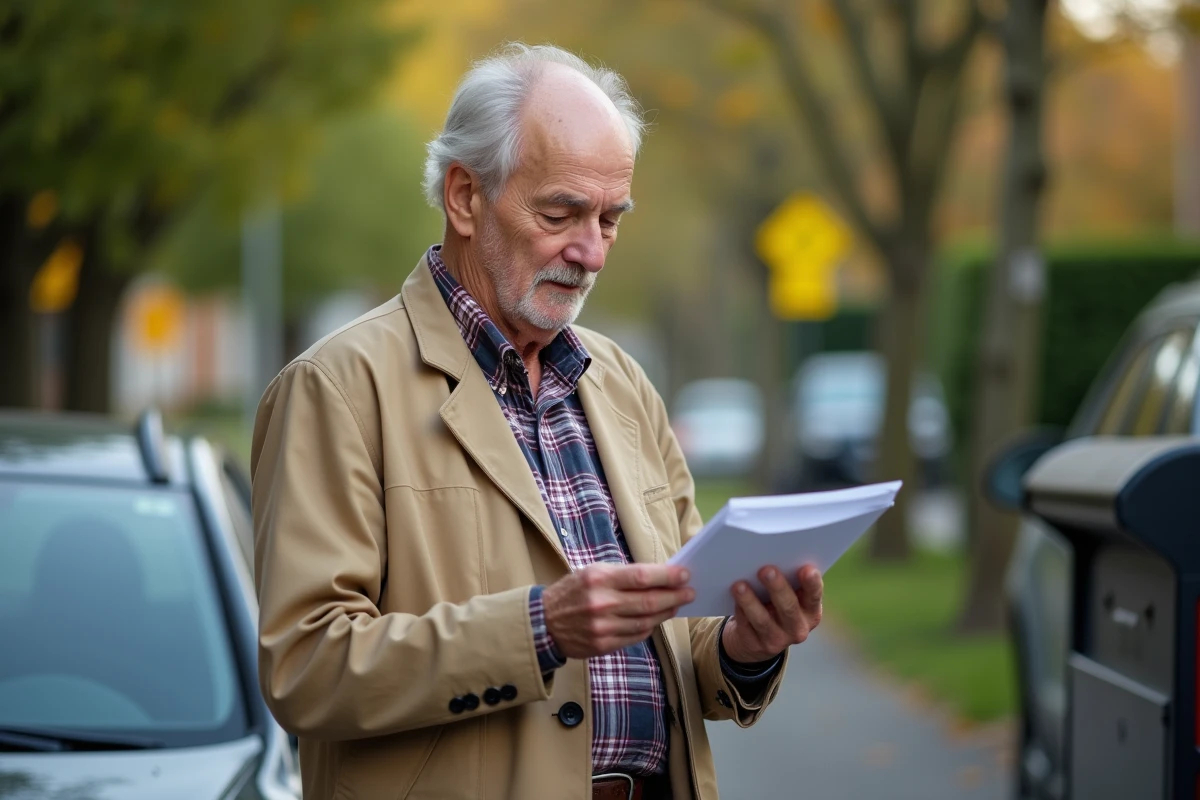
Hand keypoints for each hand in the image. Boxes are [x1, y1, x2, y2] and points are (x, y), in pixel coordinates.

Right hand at [542, 563, 694, 658]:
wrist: (543, 623)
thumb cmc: (572, 592)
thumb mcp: (592, 572)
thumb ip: (623, 575)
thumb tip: (658, 576)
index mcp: (598, 579)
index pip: (641, 577)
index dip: (667, 576)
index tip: (685, 574)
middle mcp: (601, 604)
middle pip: (649, 601)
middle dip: (674, 596)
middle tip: (690, 592)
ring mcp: (602, 627)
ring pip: (646, 621)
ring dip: (666, 612)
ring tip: (676, 604)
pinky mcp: (603, 645)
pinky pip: (636, 636)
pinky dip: (650, 627)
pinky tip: (657, 619)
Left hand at [721, 564, 822, 663]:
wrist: (758, 640)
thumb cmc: (776, 607)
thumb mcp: (789, 598)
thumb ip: (789, 582)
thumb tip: (775, 556)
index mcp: (811, 612)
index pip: (814, 597)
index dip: (812, 584)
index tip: (806, 569)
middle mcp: (797, 629)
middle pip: (788, 608)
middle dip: (777, 588)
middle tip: (766, 570)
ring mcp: (777, 640)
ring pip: (762, 620)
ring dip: (750, 601)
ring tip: (739, 585)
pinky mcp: (755, 646)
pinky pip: (746, 627)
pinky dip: (739, 611)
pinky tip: (733, 597)